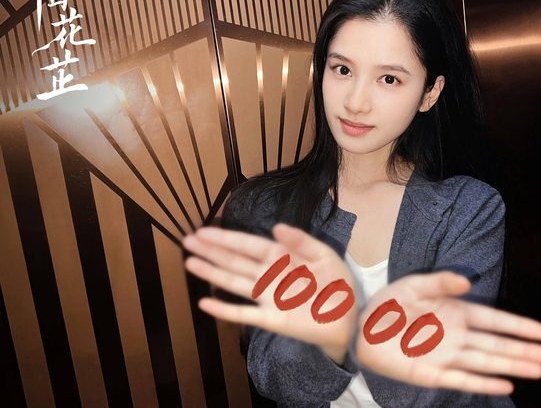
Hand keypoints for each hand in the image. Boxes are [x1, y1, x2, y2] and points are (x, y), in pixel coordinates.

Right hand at [183, 223, 356, 362]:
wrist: (349, 318)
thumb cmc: (337, 284)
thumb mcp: (324, 255)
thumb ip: (301, 241)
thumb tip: (276, 227)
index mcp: (281, 256)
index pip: (248, 244)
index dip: (226, 237)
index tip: (203, 230)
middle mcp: (269, 275)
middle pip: (234, 260)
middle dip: (211, 251)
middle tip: (187, 241)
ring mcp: (267, 297)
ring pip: (233, 282)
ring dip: (212, 272)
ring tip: (189, 263)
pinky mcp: (271, 318)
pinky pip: (244, 313)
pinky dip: (224, 310)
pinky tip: (205, 303)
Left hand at [355, 272, 540, 394]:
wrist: (363, 327)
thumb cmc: (391, 304)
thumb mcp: (415, 286)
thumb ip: (441, 283)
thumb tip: (468, 282)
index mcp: (456, 312)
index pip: (493, 320)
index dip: (518, 326)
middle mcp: (457, 335)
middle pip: (497, 344)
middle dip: (524, 350)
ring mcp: (447, 355)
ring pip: (486, 362)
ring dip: (512, 366)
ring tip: (538, 369)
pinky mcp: (433, 373)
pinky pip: (462, 378)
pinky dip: (483, 382)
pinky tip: (506, 385)